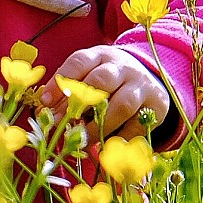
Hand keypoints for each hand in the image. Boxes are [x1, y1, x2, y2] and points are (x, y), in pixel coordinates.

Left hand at [47, 46, 172, 140]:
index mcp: (101, 55)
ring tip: (81, 140)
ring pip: (122, 104)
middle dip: (78, 104)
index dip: (61, 82)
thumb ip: (69, 91)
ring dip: (99, 125)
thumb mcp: (90, 76)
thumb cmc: (109, 82)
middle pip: (102, 80)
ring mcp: (142, 86)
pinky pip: (137, 125)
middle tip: (60, 125)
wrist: (151, 79)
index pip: (80, 62)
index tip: (45, 103)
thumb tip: (45, 112)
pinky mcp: (157, 106)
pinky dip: (120, 138)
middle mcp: (123, 67)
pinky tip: (104, 147)